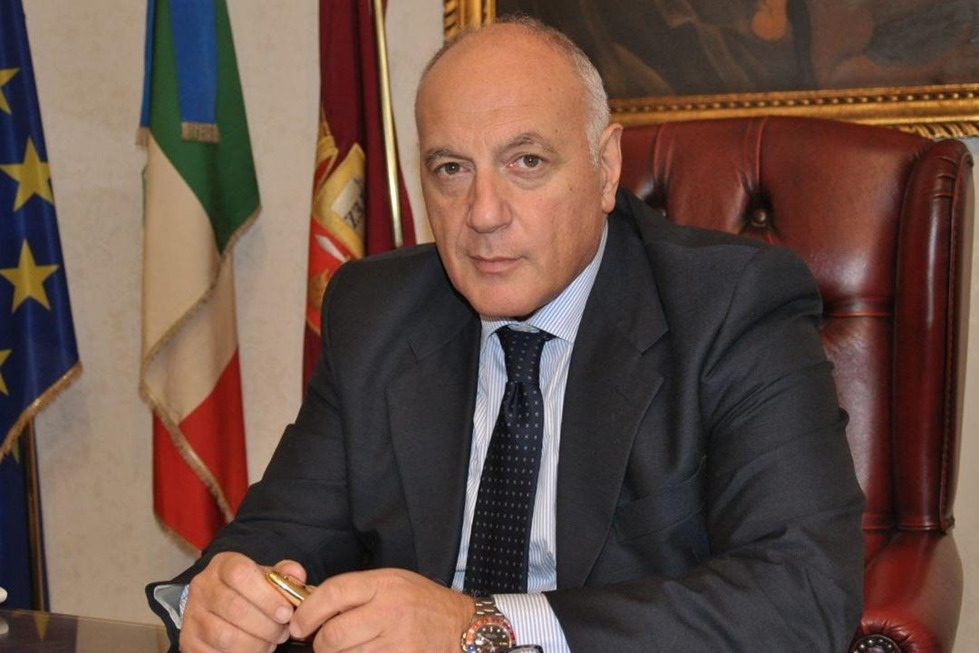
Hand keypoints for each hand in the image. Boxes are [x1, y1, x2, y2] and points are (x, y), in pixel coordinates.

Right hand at [179, 552, 306, 652]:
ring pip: (226, 636)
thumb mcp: (265, 576)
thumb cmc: (248, 590)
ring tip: (270, 643)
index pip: (241, 574)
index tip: (286, 613)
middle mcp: (202, 587)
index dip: (267, 596)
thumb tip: (297, 575)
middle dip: (267, 626)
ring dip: (256, 644)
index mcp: (223, 565)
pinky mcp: (188, 641)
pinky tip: (253, 650)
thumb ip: (284, 574)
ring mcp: (192, 615)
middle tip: (282, 633)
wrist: (215, 605)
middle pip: (235, 608)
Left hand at [290, 568, 474, 652]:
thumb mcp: (392, 582)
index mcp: (384, 584)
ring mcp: (396, 642)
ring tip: (350, 648)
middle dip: (320, 643)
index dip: (307, 611)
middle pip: (334, 634)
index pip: (333, 593)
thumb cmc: (422, 603)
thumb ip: (356, 592)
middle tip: (322, 643)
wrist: (461, 627)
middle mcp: (389, 611)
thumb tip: (311, 605)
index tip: (297, 623)